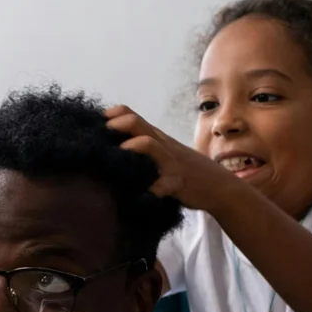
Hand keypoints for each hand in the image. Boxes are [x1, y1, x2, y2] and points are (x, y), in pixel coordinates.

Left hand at [105, 105, 245, 213]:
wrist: (218, 186)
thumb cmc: (186, 171)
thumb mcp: (164, 154)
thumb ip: (144, 149)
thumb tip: (111, 152)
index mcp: (156, 138)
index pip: (131, 115)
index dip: (111, 116)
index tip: (93, 124)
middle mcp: (162, 145)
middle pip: (137, 123)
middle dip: (116, 125)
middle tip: (98, 136)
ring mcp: (170, 162)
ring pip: (149, 144)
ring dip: (130, 147)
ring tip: (117, 155)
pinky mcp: (177, 182)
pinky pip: (162, 185)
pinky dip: (149, 191)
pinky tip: (138, 197)